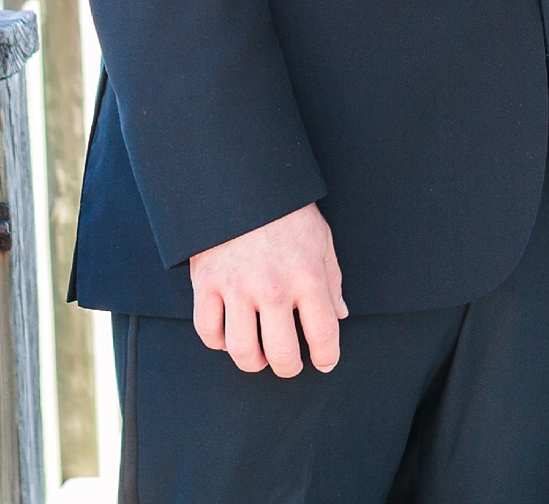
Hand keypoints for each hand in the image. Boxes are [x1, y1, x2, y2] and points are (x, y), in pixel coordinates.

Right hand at [190, 201, 347, 377]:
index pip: (323, 333)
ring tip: (261, 355)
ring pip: (243, 352)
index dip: (327, 356)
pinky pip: (208, 332)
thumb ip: (332, 280)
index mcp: (308, 275)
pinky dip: (218, 342)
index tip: (325, 362)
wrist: (243, 180)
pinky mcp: (207, 283)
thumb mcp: (321, 239)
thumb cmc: (288, 211)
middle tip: (290, 364)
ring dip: (254, 362)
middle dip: (289, 368)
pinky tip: (230, 335)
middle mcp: (273, 287)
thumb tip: (340, 315)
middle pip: (282, 354)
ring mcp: (237, 287)